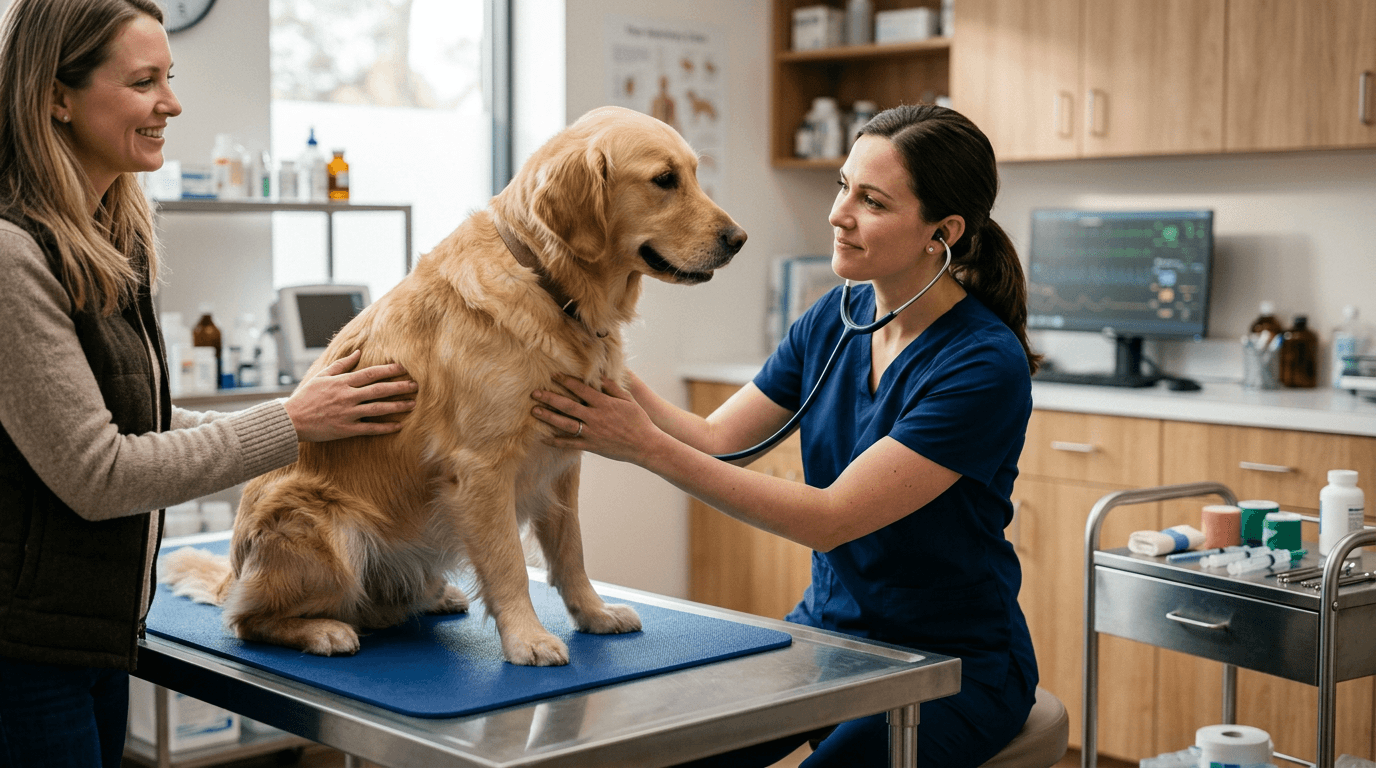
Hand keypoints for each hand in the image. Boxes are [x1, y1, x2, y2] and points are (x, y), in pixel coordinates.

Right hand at [284, 350, 417, 441]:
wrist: (292, 420)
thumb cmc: (306, 396)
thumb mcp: (322, 376)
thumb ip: (341, 365)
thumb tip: (358, 352)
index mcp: (342, 382)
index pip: (370, 374)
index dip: (388, 370)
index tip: (402, 368)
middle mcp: (347, 396)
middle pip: (379, 390)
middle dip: (399, 387)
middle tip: (415, 385)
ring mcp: (348, 413)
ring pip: (378, 409)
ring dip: (397, 406)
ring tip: (412, 404)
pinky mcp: (346, 429)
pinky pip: (370, 428)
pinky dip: (385, 427)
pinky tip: (398, 426)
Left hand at [531, 376, 661, 463]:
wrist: (645, 444)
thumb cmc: (639, 421)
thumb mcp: (628, 400)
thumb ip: (613, 388)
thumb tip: (600, 377)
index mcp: (604, 403)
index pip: (581, 389)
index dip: (566, 381)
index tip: (554, 376)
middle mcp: (595, 417)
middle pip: (568, 405)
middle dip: (550, 398)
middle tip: (534, 393)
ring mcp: (592, 432)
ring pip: (565, 423)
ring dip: (548, 417)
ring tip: (534, 411)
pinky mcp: (591, 446)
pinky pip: (570, 444)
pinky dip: (557, 441)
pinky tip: (545, 438)